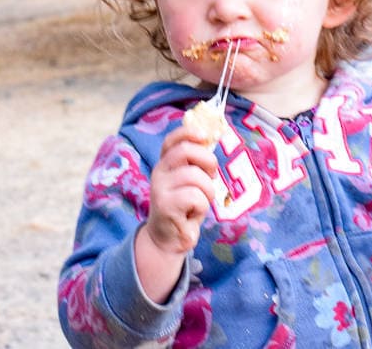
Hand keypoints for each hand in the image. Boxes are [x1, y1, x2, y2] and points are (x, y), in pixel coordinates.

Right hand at [145, 124, 218, 254]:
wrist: (168, 238)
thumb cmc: (185, 206)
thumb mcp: (191, 180)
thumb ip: (196, 162)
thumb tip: (212, 136)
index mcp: (166, 163)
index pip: (172, 140)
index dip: (188, 133)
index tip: (205, 135)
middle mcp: (159, 172)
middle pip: (185, 151)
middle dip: (208, 161)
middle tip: (212, 175)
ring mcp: (159, 189)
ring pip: (195, 176)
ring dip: (208, 190)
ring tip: (201, 201)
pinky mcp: (165, 206)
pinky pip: (196, 197)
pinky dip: (202, 206)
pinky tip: (192, 214)